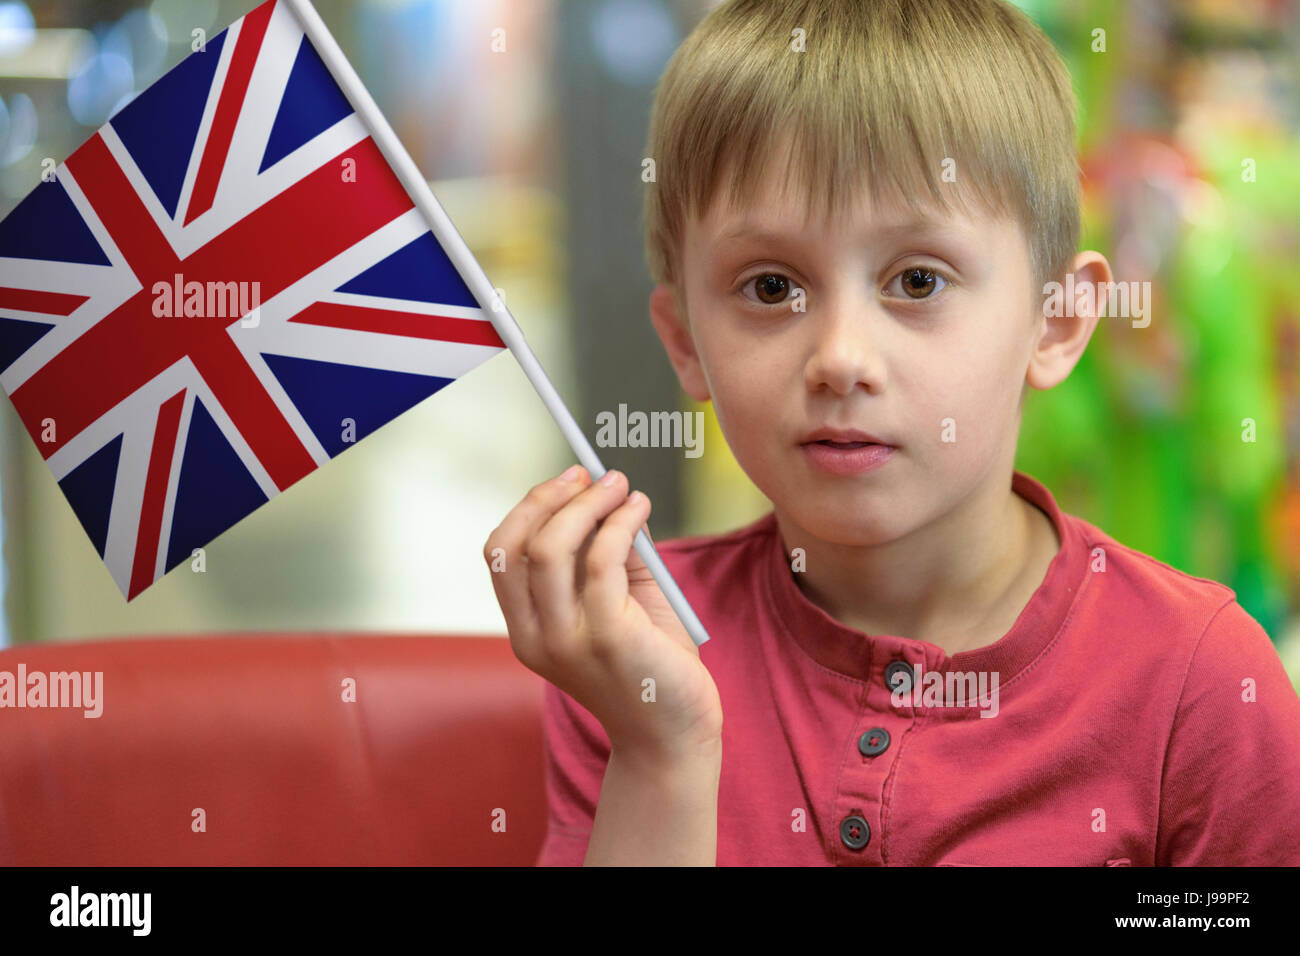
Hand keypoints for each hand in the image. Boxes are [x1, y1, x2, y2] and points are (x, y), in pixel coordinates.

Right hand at [485, 466, 722, 760]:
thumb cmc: (650, 663)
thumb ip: (602, 555)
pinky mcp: (609, 638)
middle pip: (517, 544)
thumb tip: (603, 493)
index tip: (566, 480)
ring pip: (552, 547)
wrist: (675, 733)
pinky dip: (620, 522)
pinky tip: (640, 509)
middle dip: (551, 496)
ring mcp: (567, 640)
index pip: (500, 555)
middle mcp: (535, 638)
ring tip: (621, 486)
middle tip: (593, 475)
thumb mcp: (616, 602)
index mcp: (526, 631)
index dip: (528, 507)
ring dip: (588, 502)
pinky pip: (603, 559)